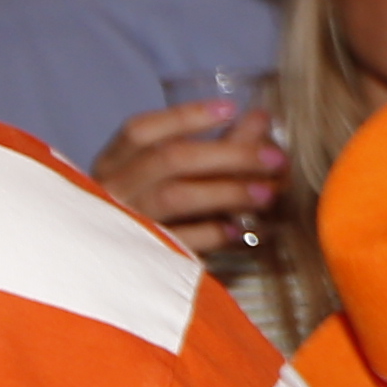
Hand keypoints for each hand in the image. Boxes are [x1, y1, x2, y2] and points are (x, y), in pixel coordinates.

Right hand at [91, 98, 283, 258]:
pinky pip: (181, 240)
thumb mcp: (171, 179)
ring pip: (176, 196)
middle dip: (229, 154)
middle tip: (275, 157)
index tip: (231, 108)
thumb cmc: (152, 214)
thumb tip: (260, 119)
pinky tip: (240, 229)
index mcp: (112, 164)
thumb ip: (214, 147)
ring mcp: (124, 224)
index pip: (141, 130)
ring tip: (267, 192)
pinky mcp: (142, 259)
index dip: (185, 116)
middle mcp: (112, 190)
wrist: (113, 277)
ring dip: (228, 191)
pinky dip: (214, 232)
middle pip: (170, 158)